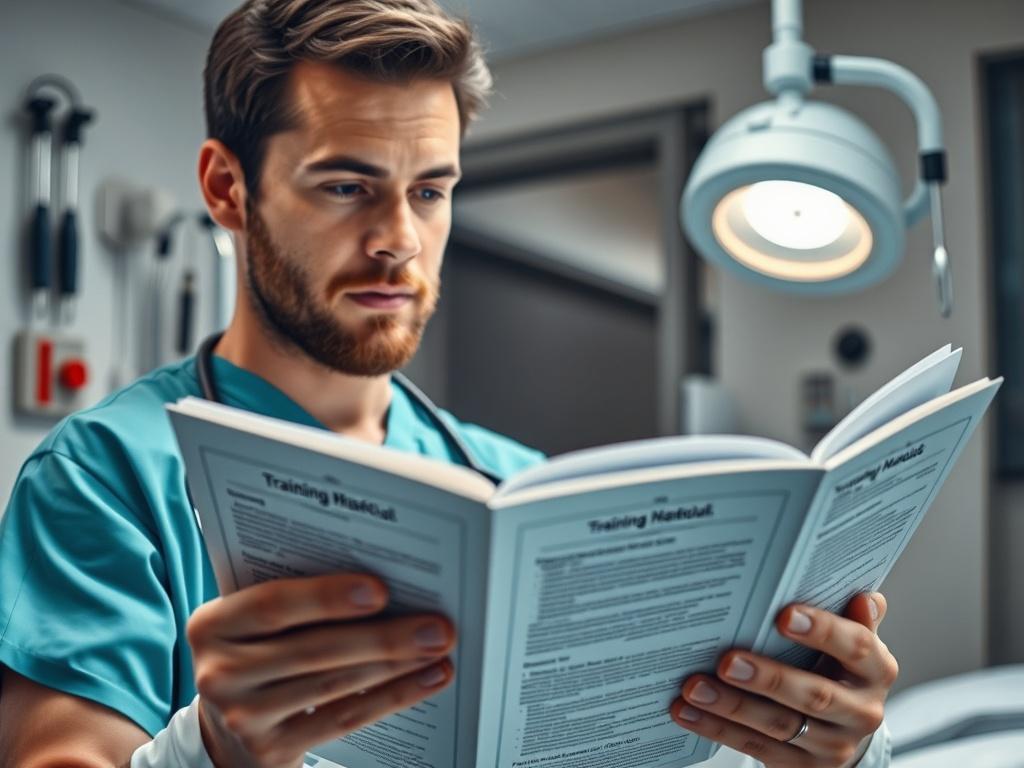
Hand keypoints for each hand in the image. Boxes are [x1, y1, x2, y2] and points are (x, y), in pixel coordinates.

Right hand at [186, 573, 455, 767]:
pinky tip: (427, 679)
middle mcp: (219, 672)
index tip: (381, 590)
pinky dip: (392, 697)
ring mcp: (242, 717)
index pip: (273, 605)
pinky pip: (343, 719)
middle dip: (383, 636)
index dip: (327, 597)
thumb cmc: (260, 648)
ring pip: (334, 686)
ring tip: (439, 648)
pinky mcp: (270, 750)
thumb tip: (384, 582)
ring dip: (397, 666)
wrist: (227, 725)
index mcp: (212, 624)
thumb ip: (298, 600)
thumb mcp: (256, 621)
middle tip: (437, 626)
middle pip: (313, 650)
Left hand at [670, 592, 897, 767]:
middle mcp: (861, 712)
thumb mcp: (852, 645)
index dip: (823, 631)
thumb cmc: (838, 670)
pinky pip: (756, 748)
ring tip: (694, 687)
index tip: (784, 615)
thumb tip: (862, 595)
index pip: (857, 647)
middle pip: (814, 695)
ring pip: (779, 726)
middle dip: (768, 677)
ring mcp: (832, 746)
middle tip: (726, 660)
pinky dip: (717, 729)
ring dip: (731, 707)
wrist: (845, 733)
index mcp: (876, 671)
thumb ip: (853, 620)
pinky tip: (686, 711)